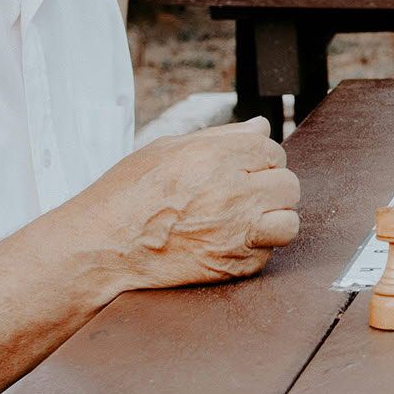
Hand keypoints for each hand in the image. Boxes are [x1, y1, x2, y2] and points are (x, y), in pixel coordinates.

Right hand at [64, 118, 300, 290]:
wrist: (103, 249)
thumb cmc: (127, 195)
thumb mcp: (168, 150)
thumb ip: (221, 137)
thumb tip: (261, 128)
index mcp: (217, 157)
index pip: (271, 149)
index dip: (258, 158)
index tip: (242, 168)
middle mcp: (233, 193)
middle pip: (288, 184)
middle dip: (270, 186)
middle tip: (245, 194)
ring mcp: (237, 232)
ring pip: (289, 221)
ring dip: (274, 219)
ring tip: (248, 219)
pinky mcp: (234, 265)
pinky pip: (268, 254)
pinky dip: (255, 249)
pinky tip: (229, 242)